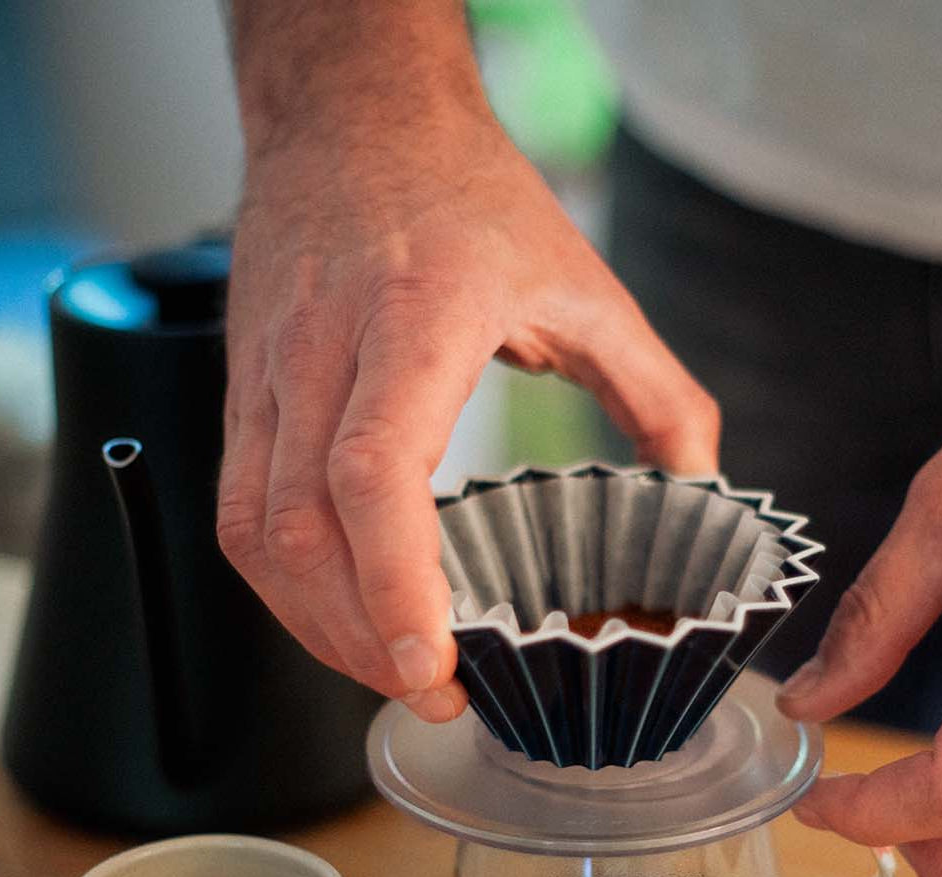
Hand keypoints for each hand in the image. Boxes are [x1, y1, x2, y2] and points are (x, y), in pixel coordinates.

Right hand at [216, 7, 717, 722]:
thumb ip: (658, 393)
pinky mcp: (243, 392)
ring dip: (313, 622)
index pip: (372, 472)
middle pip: (302, 526)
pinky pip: (239, 509)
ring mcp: (269, 372)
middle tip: (431, 694)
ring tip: (386, 670)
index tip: (427, 665)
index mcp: (417, 317)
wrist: (353, 117)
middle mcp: (325, 349)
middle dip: (356, 635)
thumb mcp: (586, 283)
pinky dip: (284, 582)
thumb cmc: (466, 194)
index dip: (392, 584)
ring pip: (255, 530)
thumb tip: (702, 491)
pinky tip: (334, 613)